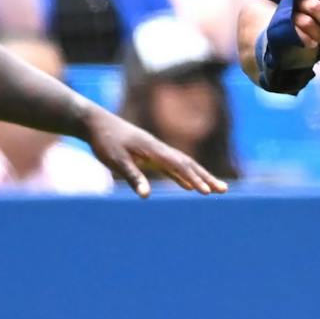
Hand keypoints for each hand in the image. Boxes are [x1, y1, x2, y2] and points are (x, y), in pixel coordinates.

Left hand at [82, 110, 228, 196]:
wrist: (95, 123)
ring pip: (183, 165)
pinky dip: (183, 177)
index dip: (194, 179)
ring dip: (199, 177)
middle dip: (206, 177)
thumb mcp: (115, 161)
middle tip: (224, 190)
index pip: (179, 166)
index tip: (206, 191)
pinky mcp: (149, 155)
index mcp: (153, 150)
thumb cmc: (104, 141)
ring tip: (214, 189)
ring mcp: (155, 152)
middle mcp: (158, 149)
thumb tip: (145, 195)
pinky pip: (171, 167)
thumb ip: (132, 177)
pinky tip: (189, 186)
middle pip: (188, 164)